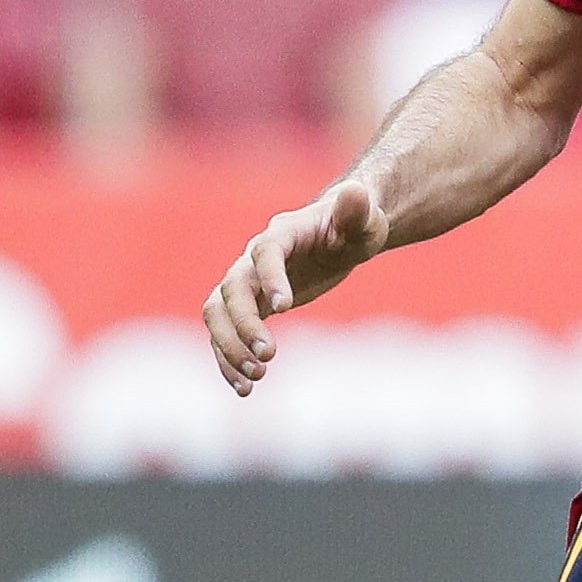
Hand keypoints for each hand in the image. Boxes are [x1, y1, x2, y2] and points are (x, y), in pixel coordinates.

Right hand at [204, 175, 385, 393]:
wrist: (340, 236)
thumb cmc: (356, 225)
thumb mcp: (364, 220)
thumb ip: (356, 210)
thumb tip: (356, 192)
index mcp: (282, 234)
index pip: (265, 253)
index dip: (270, 277)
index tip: (285, 307)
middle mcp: (254, 259)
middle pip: (231, 289)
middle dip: (244, 324)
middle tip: (269, 356)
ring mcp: (247, 284)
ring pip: (217, 315)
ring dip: (228, 348)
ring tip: (255, 379)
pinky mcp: (249, 307)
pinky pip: (225, 334)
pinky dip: (228, 360)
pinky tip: (245, 389)